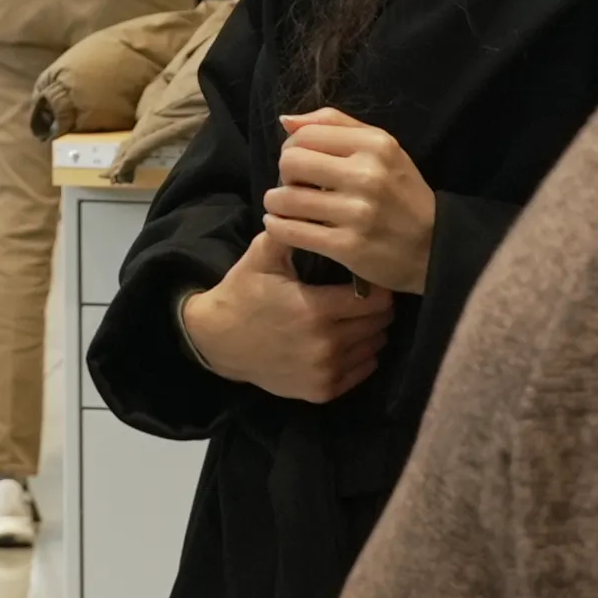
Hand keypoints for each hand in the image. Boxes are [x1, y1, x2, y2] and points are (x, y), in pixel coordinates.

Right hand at [179, 233, 389, 401]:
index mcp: (315, 310)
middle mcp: (325, 345)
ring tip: (355, 317)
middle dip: (377, 307)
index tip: (367, 278)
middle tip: (364, 296)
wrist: (217, 341)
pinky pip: (362, 371)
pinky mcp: (321, 391)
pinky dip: (361, 355)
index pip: (376, 299)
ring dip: (371, 331)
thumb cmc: (243, 293)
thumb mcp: (261, 256)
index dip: (377, 286)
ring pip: (375, 347)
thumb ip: (290, 232)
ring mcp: (324, 372)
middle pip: (380, 324)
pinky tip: (346, 340)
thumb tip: (316, 205)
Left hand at [263, 106, 439, 296]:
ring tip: (285, 208)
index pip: (304, 135)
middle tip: (295, 186)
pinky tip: (283, 225)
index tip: (299, 164)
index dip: (291, 148)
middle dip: (284, 175)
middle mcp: (367, 174)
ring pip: (285, 198)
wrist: (434, 246)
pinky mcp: (348, 246)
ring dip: (276, 203)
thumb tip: (285, 121)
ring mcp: (358, 212)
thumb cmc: (401, 192)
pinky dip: (277, 227)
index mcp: (375, 145)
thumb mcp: (381, 147)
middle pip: (290, 162)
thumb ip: (334, 125)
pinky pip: (290, 231)